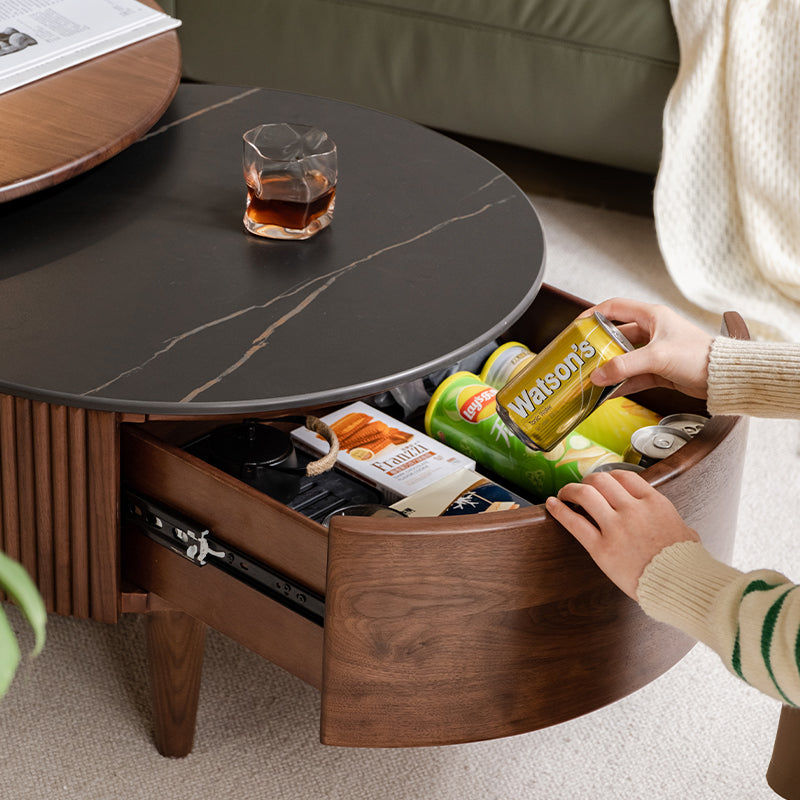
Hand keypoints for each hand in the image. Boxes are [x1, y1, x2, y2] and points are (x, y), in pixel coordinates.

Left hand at [545, 470, 699, 599]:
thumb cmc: (686, 565)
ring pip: (585, 494)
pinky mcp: (601, 548)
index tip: (603, 482)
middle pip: (601, 480)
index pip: (625, 476)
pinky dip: (559, 510)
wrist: (682, 586)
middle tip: (582, 488)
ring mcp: (616, 527)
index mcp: (654, 503)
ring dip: (570, 490)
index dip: (609, 476)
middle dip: (588, 481)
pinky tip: (552, 504)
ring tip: (564, 493)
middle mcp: (633, 509)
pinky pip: (574, 522)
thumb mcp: (687, 535)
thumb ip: (678, 526)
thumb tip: (684, 532)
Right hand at [579, 298, 712, 398]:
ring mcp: (656, 352)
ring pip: (624, 358)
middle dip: (599, 348)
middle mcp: (653, 331)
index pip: (615, 308)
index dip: (594, 314)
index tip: (578, 326)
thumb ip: (624, 366)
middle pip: (616, 336)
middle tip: (582, 357)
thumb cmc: (699, 356)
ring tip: (592, 378)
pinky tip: (608, 392)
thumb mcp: (657, 357)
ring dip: (609, 369)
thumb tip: (598, 376)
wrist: (724, 378)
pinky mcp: (659, 370)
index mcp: (652, 316)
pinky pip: (634, 376)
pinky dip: (621, 383)